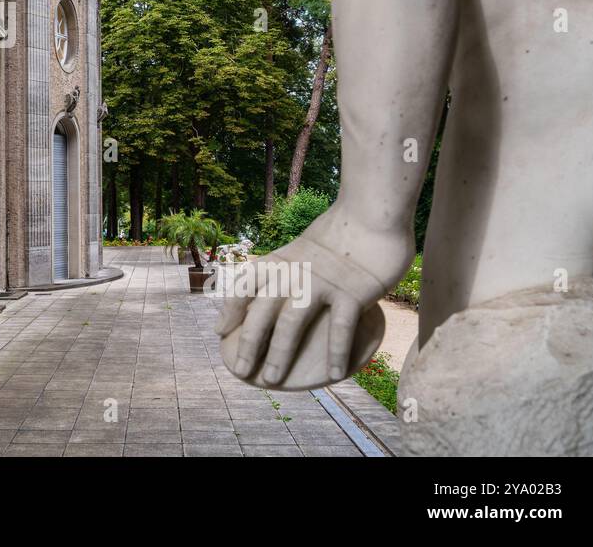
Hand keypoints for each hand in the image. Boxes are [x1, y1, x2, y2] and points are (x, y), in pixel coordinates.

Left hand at [214, 205, 411, 384]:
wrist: (372, 212)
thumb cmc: (342, 232)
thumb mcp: (305, 246)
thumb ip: (292, 267)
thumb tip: (283, 291)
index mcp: (281, 260)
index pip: (245, 285)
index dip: (230, 308)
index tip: (220, 331)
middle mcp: (294, 272)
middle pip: (262, 312)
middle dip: (248, 343)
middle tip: (241, 370)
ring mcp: (321, 283)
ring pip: (291, 324)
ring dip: (278, 354)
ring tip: (271, 378)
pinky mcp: (352, 293)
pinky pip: (340, 328)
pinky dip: (335, 352)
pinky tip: (335, 374)